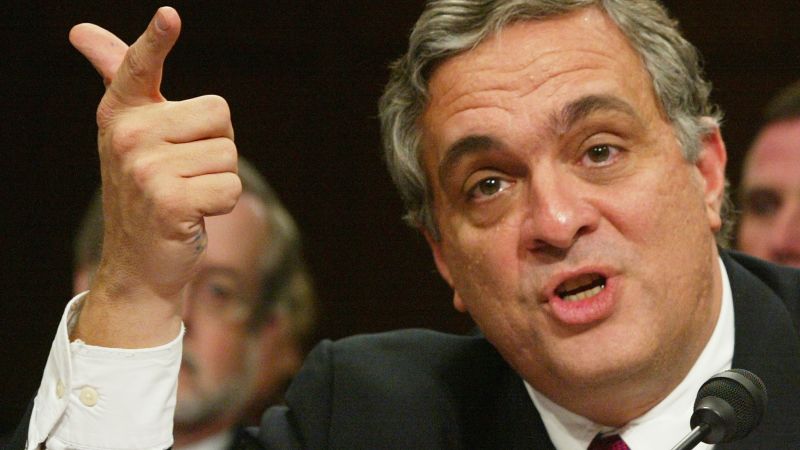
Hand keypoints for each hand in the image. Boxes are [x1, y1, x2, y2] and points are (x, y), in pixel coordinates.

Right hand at [69, 7, 239, 346]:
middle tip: (184, 173)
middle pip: (220, 115)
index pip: (138, 67)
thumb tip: (82, 31)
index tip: (169, 16)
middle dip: (216, 146)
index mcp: (122, 113)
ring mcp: (145, 169)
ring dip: (219, 179)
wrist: (139, 261)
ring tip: (187, 195)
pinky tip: (192, 216)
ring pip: (228, 155)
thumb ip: (120, 79)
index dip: (155, 42)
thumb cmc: (146, 189)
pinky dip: (222, 205)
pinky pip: (231, 188)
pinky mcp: (169, 201)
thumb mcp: (132, 133)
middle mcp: (127, 135)